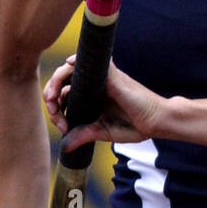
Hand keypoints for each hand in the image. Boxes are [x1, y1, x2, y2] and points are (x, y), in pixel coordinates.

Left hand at [43, 54, 165, 148]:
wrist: (156, 121)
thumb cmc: (134, 125)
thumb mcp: (102, 131)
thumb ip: (83, 134)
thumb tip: (64, 146)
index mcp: (91, 96)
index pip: (65, 94)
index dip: (56, 109)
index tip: (63, 127)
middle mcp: (95, 84)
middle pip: (64, 80)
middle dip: (51, 94)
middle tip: (52, 110)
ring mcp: (104, 78)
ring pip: (73, 70)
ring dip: (57, 80)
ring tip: (52, 97)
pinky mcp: (113, 76)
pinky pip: (94, 62)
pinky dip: (79, 60)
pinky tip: (69, 64)